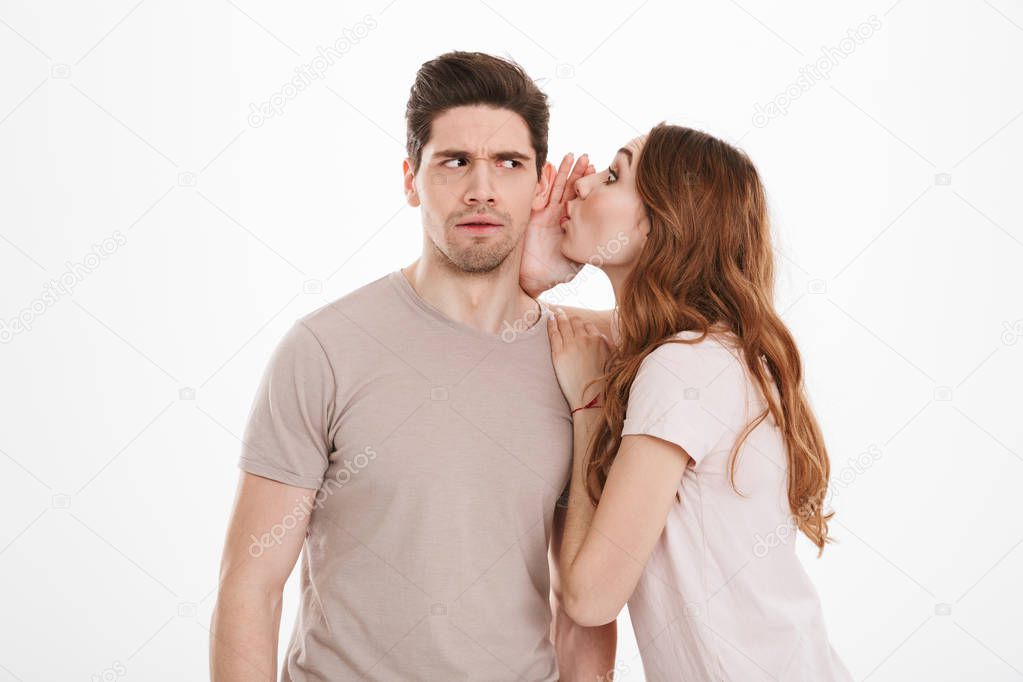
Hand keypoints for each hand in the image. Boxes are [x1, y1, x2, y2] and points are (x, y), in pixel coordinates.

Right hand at [520, 153, 594, 297]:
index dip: (588, 184)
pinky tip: (548, 168)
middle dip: (577, 172)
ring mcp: (545, 213)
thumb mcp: (578, 258)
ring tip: (570, 156)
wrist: (534, 278)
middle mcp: (559, 214)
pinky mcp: (532, 216)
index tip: (597, 170)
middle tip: (586, 157)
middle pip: (570, 188)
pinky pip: (538, 196)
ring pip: (556, 188)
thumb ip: (588, 245)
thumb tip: (609, 239)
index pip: (581, 198)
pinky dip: (543, 182)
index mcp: (571, 221)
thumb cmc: (556, 271)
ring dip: (563, 172)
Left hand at [547, 308, 613, 408]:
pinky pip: (553, 333)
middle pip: (575, 322)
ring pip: (563, 325)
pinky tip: (548, 319)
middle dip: (569, 318)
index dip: (582, 325)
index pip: (588, 326)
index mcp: (599, 341)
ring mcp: (570, 346)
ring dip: (559, 316)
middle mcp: (585, 340)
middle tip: (563, 314)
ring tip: (555, 312)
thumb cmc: (604, 383)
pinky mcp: (558, 354)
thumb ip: (609, 347)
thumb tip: (603, 339)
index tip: (577, 324)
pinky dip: (551, 324)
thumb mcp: (614, 361)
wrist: (591, 398)